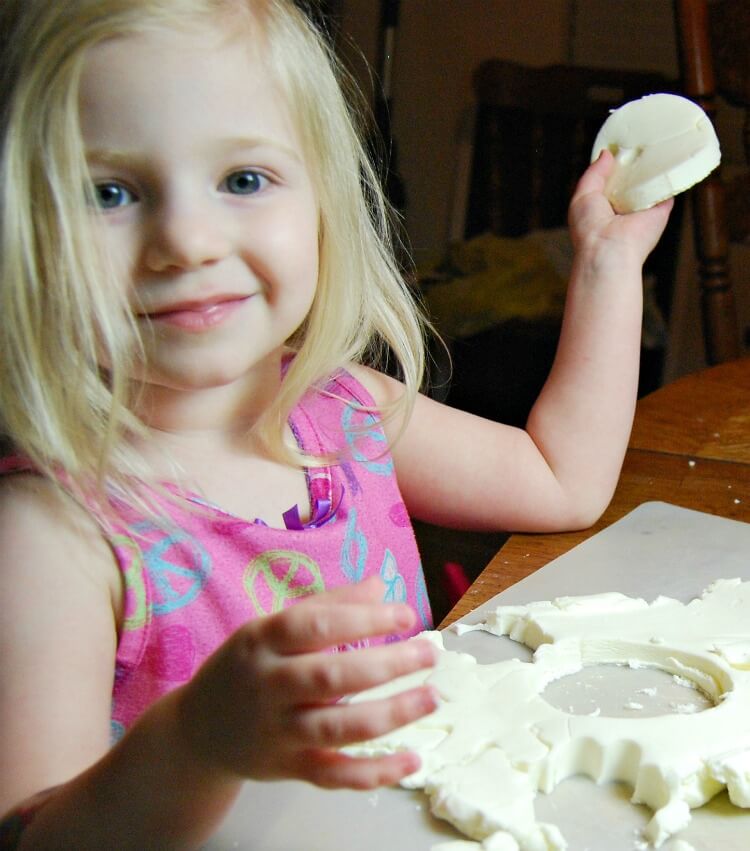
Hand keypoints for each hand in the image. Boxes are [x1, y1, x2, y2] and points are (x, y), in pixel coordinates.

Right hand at [174, 577, 436, 789]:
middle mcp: (267, 686)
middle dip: (387, 665)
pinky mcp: (288, 768)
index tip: (405, 614)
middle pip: (331, 677)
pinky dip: (375, 773)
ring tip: (431, 696)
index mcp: (262, 641)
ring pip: (338, 729)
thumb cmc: (246, 666)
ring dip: (391, 714)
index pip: (314, 626)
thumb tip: (378, 586)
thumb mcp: (272, 626)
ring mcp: (277, 732)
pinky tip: (412, 759)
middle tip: (430, 653)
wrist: (198, 730)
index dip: (361, 619)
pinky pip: (335, 775)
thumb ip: (327, 606)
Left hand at [568, 149, 672, 267]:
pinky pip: (668, 189)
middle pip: (632, 182)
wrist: (609, 249)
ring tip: (655, 143)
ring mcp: (643, 210)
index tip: (619, 147)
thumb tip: (607, 154)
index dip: (614, 166)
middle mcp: (624, 210)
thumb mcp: (582, 195)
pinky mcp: (661, 211)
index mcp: (603, 208)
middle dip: (634, 164)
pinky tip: (672, 157)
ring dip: (653, 168)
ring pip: (650, 184)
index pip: (611, 183)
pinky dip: (671, 176)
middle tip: (638, 143)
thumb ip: (594, 173)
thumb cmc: (590, 228)